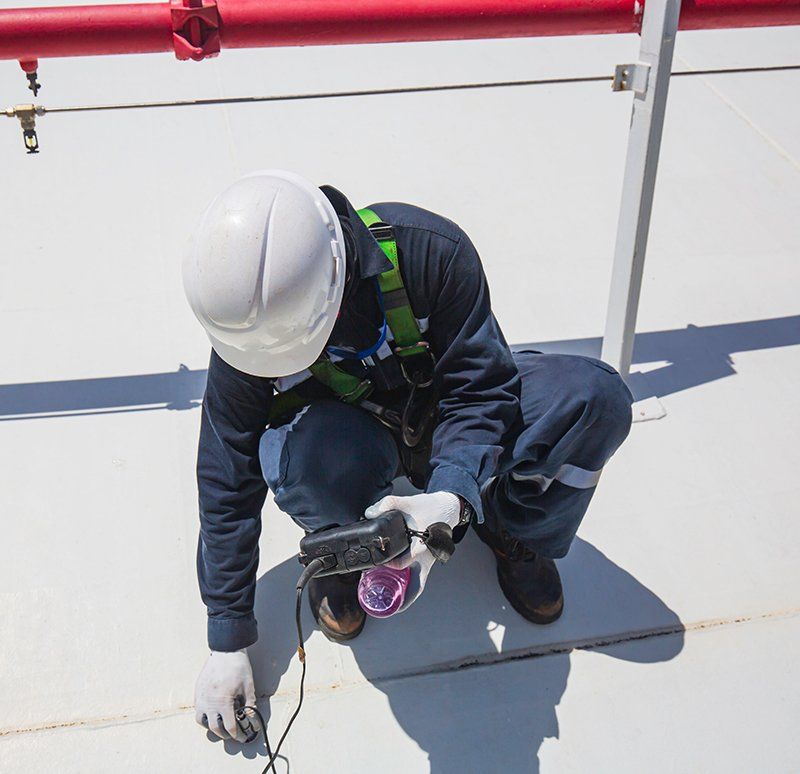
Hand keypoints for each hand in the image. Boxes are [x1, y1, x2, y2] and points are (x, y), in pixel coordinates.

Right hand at [194, 649, 255, 741]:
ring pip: (201, 721)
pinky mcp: (198, 691)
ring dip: (210, 726)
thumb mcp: (248, 686)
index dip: (237, 735)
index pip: (229, 727)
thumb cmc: (238, 667)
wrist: (226, 650)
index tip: (241, 737)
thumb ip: (250, 704)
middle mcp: (209, 703)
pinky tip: (212, 711)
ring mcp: (201, 697)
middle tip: (232, 734)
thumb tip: (251, 718)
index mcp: (223, 702)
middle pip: (215, 728)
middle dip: (224, 734)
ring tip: (220, 724)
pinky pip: (197, 709)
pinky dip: (204, 715)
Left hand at [364, 491, 460, 610]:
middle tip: (384, 604)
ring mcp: (427, 561)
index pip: (404, 562)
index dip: (390, 566)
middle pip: (416, 586)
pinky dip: (410, 588)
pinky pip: (419, 580)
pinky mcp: (426, 561)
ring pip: (419, 586)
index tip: (377, 566)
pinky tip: (397, 588)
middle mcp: (425, 558)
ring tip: (389, 604)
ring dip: (406, 597)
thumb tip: (369, 513)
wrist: (448, 508)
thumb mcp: (408, 502)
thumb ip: (388, 504)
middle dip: (402, 599)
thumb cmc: (430, 508)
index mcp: (421, 546)